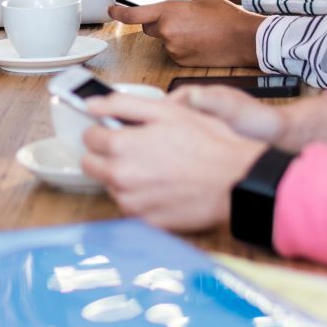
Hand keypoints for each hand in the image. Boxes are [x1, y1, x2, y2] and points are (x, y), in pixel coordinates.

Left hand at [79, 93, 269, 233]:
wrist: (237, 181)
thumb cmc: (208, 144)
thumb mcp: (167, 111)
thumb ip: (123, 104)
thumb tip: (92, 104)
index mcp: (121, 146)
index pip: (89, 138)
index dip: (104, 131)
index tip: (118, 132)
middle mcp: (119, 177)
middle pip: (91, 165)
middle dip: (107, 156)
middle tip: (135, 150)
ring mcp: (132, 203)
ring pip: (111, 187)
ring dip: (124, 178)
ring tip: (156, 169)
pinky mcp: (146, 222)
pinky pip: (131, 208)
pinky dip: (141, 199)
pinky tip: (163, 188)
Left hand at [108, 0, 261, 66]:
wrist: (244, 39)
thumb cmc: (225, 15)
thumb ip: (178, 2)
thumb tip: (170, 6)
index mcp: (168, 12)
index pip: (133, 14)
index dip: (118, 12)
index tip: (111, 10)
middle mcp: (167, 32)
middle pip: (149, 27)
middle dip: (158, 21)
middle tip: (177, 17)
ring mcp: (173, 49)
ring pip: (163, 39)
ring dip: (171, 34)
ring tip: (195, 30)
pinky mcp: (181, 61)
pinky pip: (173, 50)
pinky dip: (180, 45)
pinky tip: (197, 41)